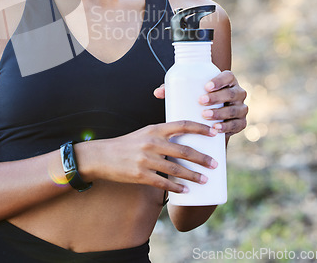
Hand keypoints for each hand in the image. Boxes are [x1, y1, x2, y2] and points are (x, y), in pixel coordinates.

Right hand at [79, 121, 218, 193]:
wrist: (101, 156)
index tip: (214, 132)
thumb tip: (183, 142)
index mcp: (154, 129)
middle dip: (202, 158)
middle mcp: (151, 142)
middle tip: (215, 164)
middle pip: (184, 151)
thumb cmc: (125, 145)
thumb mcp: (143, 134)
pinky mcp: (141, 175)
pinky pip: (164, 183)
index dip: (200, 128)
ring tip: (205, 180)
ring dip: (193, 176)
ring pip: (177, 170)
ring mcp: (146, 160)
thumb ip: (161, 136)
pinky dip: (176, 188)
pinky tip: (185, 191)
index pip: (182, 125)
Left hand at [153, 70, 247, 136]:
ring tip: (205, 116)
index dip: (219, 80)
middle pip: (232, 93)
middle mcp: (238, 93)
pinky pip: (238, 125)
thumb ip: (174, 89)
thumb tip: (157, 93)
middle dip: (217, 98)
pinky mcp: (240, 123)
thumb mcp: (187, 91)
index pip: (228, 76)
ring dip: (221, 113)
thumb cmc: (198, 97)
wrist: (211, 114)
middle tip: (201, 102)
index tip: (206, 86)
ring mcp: (241, 108)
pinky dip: (228, 127)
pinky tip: (217, 129)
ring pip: (235, 110)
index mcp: (228, 80)